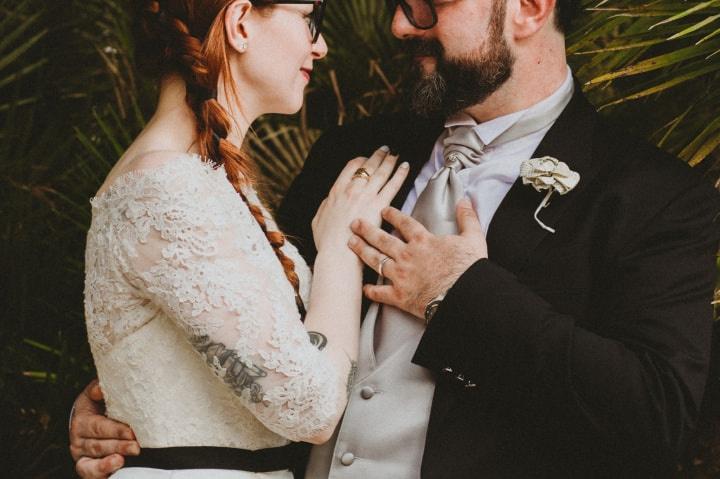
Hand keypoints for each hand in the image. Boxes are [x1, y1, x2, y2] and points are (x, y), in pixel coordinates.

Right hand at [69, 379, 138, 478]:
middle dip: (119, 446)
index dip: (115, 431)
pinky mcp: (87, 468)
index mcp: (82, 421)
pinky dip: (101, 472)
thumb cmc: (99, 404)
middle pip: (98, 446)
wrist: (89, 419)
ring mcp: (82, 456)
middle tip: (136, 447)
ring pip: (93, 462)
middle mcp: (78, 440)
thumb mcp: (96, 394)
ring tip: (123, 460)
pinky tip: (116, 468)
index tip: (132, 432)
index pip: (98, 427)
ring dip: (109, 462)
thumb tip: (99, 388)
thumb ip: (99, 389)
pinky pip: (90, 474)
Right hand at [312, 146, 408, 251]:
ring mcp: (366, 196)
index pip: (351, 168)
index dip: (361, 161)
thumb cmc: (327, 242)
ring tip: (397, 155)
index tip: (366, 159)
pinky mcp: (379, 205)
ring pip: (381, 172)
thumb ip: (324, 208)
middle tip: (386, 150)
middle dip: (378, 156)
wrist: (337, 253)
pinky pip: (393, 185)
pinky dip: (400, 173)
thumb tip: (327, 202)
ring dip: (390, 161)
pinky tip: (406, 167)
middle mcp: (352, 190)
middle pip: (368, 167)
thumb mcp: (317, 221)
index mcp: (336, 192)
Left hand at [348, 198, 486, 318]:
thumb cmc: (469, 269)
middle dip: (367, 229)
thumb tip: (465, 201)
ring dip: (362, 251)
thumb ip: (467, 218)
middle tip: (355, 223)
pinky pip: (380, 293)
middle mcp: (407, 255)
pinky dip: (371, 291)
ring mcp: (401, 276)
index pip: (404, 223)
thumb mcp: (473, 238)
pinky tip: (363, 288)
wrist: (464, 296)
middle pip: (382, 239)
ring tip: (351, 243)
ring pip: (376, 260)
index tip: (383, 209)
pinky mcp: (400, 296)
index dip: (393, 215)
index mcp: (423, 241)